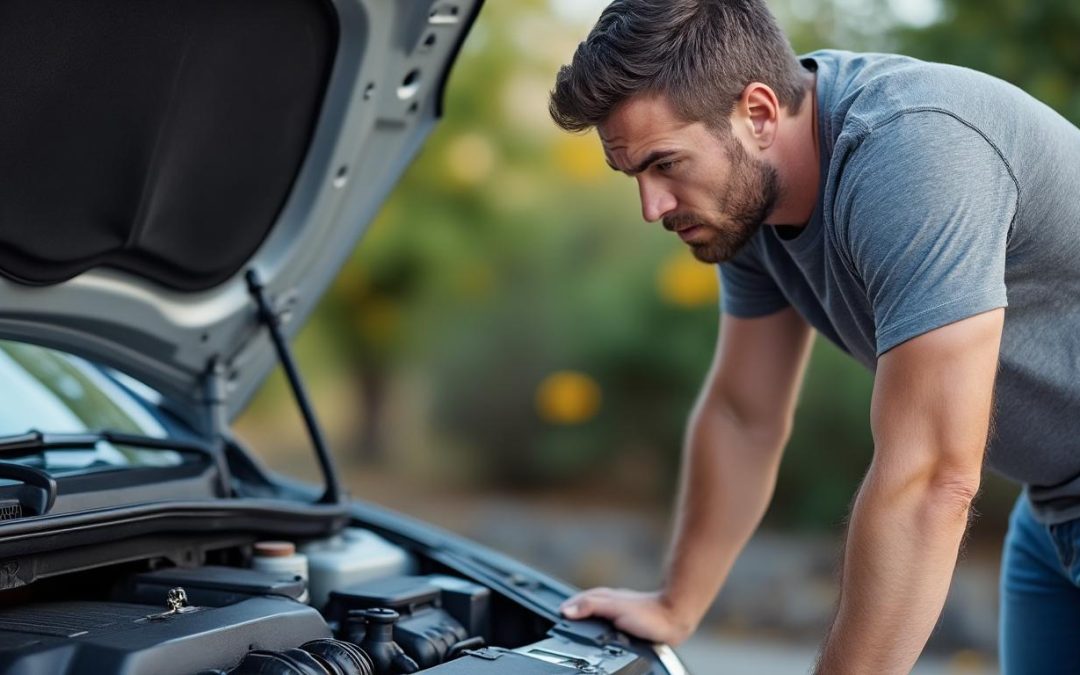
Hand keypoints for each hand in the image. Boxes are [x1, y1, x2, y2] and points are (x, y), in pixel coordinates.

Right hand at [559, 588, 695, 644]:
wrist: (673, 620)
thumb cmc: (648, 614)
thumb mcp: (613, 608)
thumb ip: (590, 607)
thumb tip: (566, 610)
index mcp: (603, 597)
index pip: (576, 601)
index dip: (565, 609)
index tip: (554, 618)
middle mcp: (609, 604)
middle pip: (584, 608)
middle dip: (572, 614)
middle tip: (560, 625)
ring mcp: (618, 614)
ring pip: (595, 617)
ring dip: (585, 623)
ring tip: (575, 631)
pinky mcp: (626, 625)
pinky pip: (606, 627)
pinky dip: (598, 631)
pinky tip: (600, 638)